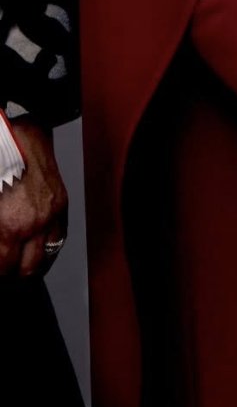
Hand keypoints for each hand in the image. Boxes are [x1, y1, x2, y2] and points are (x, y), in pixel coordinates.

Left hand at [0, 124, 67, 276]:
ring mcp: (50, 213)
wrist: (18, 132)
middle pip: (27, 268)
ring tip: (20, 268)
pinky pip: (59, 236)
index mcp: (10, 225)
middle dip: (13, 273)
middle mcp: (33, 223)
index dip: (1, 272)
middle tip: (6, 270)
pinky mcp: (61, 202)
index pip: (5, 266)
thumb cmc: (0, 162)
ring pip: (46, 255)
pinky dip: (48, 247)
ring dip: (32, 265)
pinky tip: (37, 249)